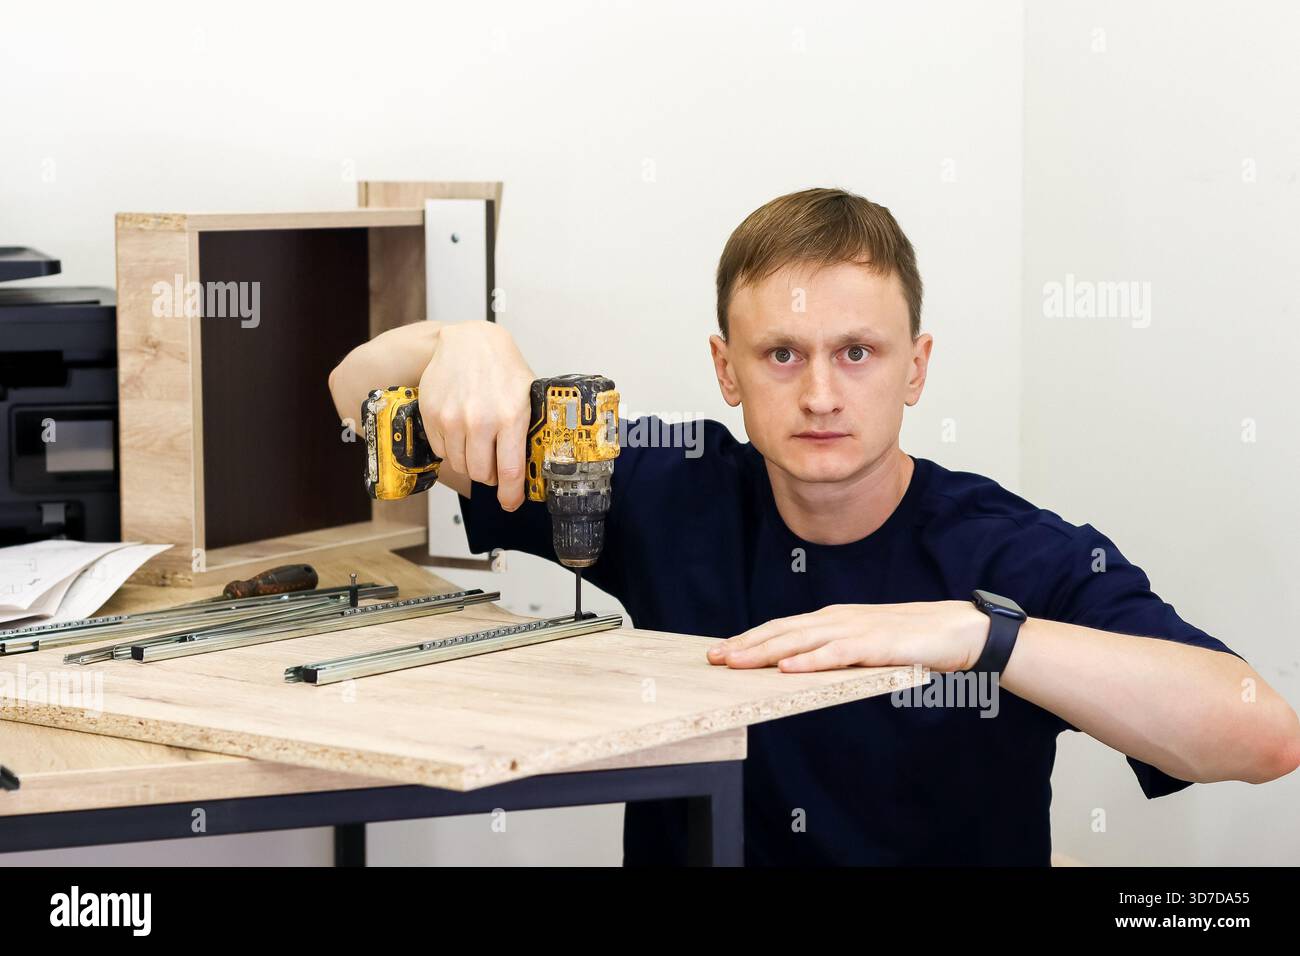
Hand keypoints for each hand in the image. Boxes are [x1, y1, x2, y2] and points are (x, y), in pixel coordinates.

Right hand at [417, 322, 534, 509]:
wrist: (468, 341)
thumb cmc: (501, 366)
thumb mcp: (527, 394)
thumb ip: (527, 429)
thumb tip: (532, 464)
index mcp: (510, 417)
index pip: (510, 471)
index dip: (511, 494)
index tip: (511, 503)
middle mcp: (480, 420)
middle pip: (481, 474)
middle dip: (490, 476)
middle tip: (494, 465)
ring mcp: (453, 419)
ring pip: (460, 465)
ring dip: (470, 462)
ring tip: (477, 444)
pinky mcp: (432, 416)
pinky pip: (441, 451)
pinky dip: (451, 449)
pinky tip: (460, 432)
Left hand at [706, 601, 989, 673]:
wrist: (954, 630)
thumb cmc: (906, 640)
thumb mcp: (861, 645)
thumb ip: (832, 652)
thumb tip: (799, 667)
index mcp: (831, 618)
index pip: (781, 627)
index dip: (749, 638)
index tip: (720, 650)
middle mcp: (836, 618)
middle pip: (782, 631)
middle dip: (745, 644)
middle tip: (713, 657)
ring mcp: (854, 628)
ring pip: (800, 640)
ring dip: (765, 651)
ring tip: (736, 662)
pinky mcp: (874, 643)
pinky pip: (835, 653)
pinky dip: (809, 660)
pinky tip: (787, 668)